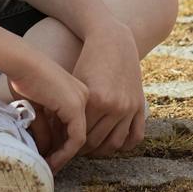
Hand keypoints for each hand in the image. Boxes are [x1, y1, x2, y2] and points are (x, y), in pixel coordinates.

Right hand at [7, 54, 88, 171]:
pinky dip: (65, 152)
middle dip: (62, 151)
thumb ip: (44, 127)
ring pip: (79, 138)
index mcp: (75, 93)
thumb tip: (45, 149)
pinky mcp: (76, 108)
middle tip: (49, 166)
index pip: (73, 125)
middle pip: (77, 132)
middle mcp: (84, 97)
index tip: (48, 157)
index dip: (61, 144)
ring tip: (48, 167)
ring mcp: (82, 102)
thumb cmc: (23, 78)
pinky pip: (76, 138)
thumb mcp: (35, 108)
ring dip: (63, 155)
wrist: (21, 61)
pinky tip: (52, 161)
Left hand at [71, 20, 146, 157]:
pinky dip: (124, 146)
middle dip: (80, 149)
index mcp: (95, 99)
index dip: (66, 142)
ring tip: (88, 150)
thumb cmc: (87, 60)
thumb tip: (53, 136)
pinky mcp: (140, 106)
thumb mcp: (74, 83)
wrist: (114, 40)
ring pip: (114, 143)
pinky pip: (135, 136)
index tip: (59, 145)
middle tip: (71, 150)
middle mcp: (115, 105)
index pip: (78, 134)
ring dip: (100, 151)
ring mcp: (129, 107)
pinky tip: (111, 145)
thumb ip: (65, 109)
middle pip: (95, 142)